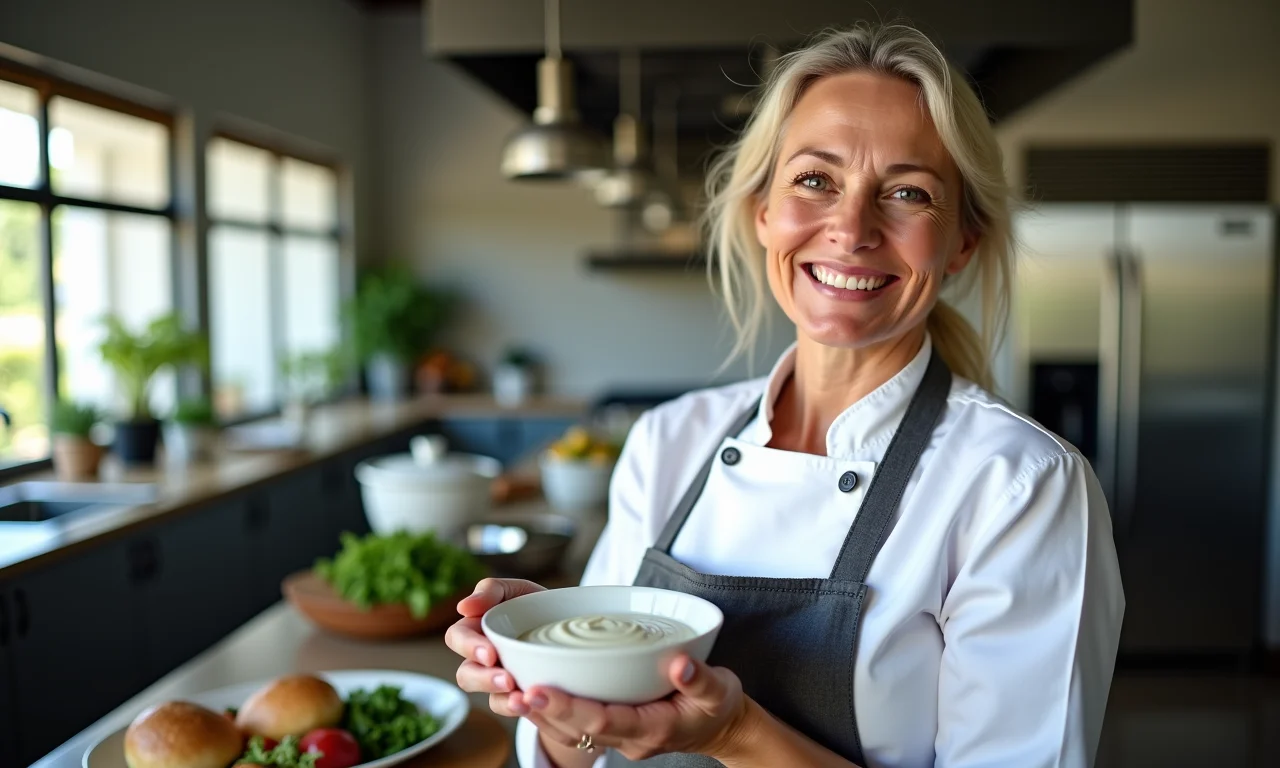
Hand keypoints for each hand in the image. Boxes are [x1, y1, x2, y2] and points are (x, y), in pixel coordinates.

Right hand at [445, 577, 545, 717]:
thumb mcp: (516, 590)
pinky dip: (515, 708)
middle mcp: (482, 658)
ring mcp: (499, 678)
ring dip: (501, 699)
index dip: (469, 647)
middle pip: (466, 674)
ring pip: (487, 695)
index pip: (457, 638)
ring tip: (520, 699)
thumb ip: (490, 590)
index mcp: (475, 629)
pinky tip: (528, 705)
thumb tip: (463, 607)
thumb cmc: (536, 603)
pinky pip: (508, 707)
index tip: (490, 653)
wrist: (572, 623)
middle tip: (507, 679)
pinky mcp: (516, 695)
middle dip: (484, 679)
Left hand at [515, 654, 751, 762]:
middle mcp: (630, 738)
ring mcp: (620, 737)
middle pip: (579, 729)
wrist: (721, 728)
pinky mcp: (614, 728)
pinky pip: (577, 727)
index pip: (603, 720)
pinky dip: (552, 712)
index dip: (569, 707)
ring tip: (511, 690)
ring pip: (572, 732)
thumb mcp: (719, 690)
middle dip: (545, 711)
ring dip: (542, 714)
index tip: (540, 691)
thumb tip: (679, 662)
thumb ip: (700, 678)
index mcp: (652, 728)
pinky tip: (530, 692)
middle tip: (515, 691)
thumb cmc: (719, 705)